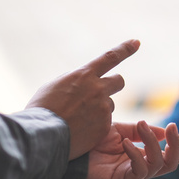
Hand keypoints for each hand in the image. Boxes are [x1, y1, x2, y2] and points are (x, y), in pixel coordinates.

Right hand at [26, 40, 139, 158]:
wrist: (42, 135)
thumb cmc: (42, 110)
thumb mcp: (55, 85)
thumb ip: (74, 81)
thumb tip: (84, 81)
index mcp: (84, 75)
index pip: (110, 57)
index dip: (125, 48)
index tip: (136, 42)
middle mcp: (97, 89)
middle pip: (119, 81)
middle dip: (113, 84)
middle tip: (102, 92)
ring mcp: (102, 109)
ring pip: (109, 105)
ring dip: (99, 109)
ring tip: (79, 118)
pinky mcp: (104, 127)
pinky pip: (105, 123)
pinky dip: (95, 126)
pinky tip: (80, 131)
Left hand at [84, 121, 178, 178]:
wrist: (67, 148)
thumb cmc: (90, 140)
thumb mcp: (120, 129)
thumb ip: (141, 132)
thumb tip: (162, 131)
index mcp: (139, 156)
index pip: (168, 155)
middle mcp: (138, 169)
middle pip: (169, 164)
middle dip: (175, 145)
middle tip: (171, 127)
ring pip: (157, 165)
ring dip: (153, 143)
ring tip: (141, 126)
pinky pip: (139, 172)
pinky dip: (137, 154)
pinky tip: (126, 143)